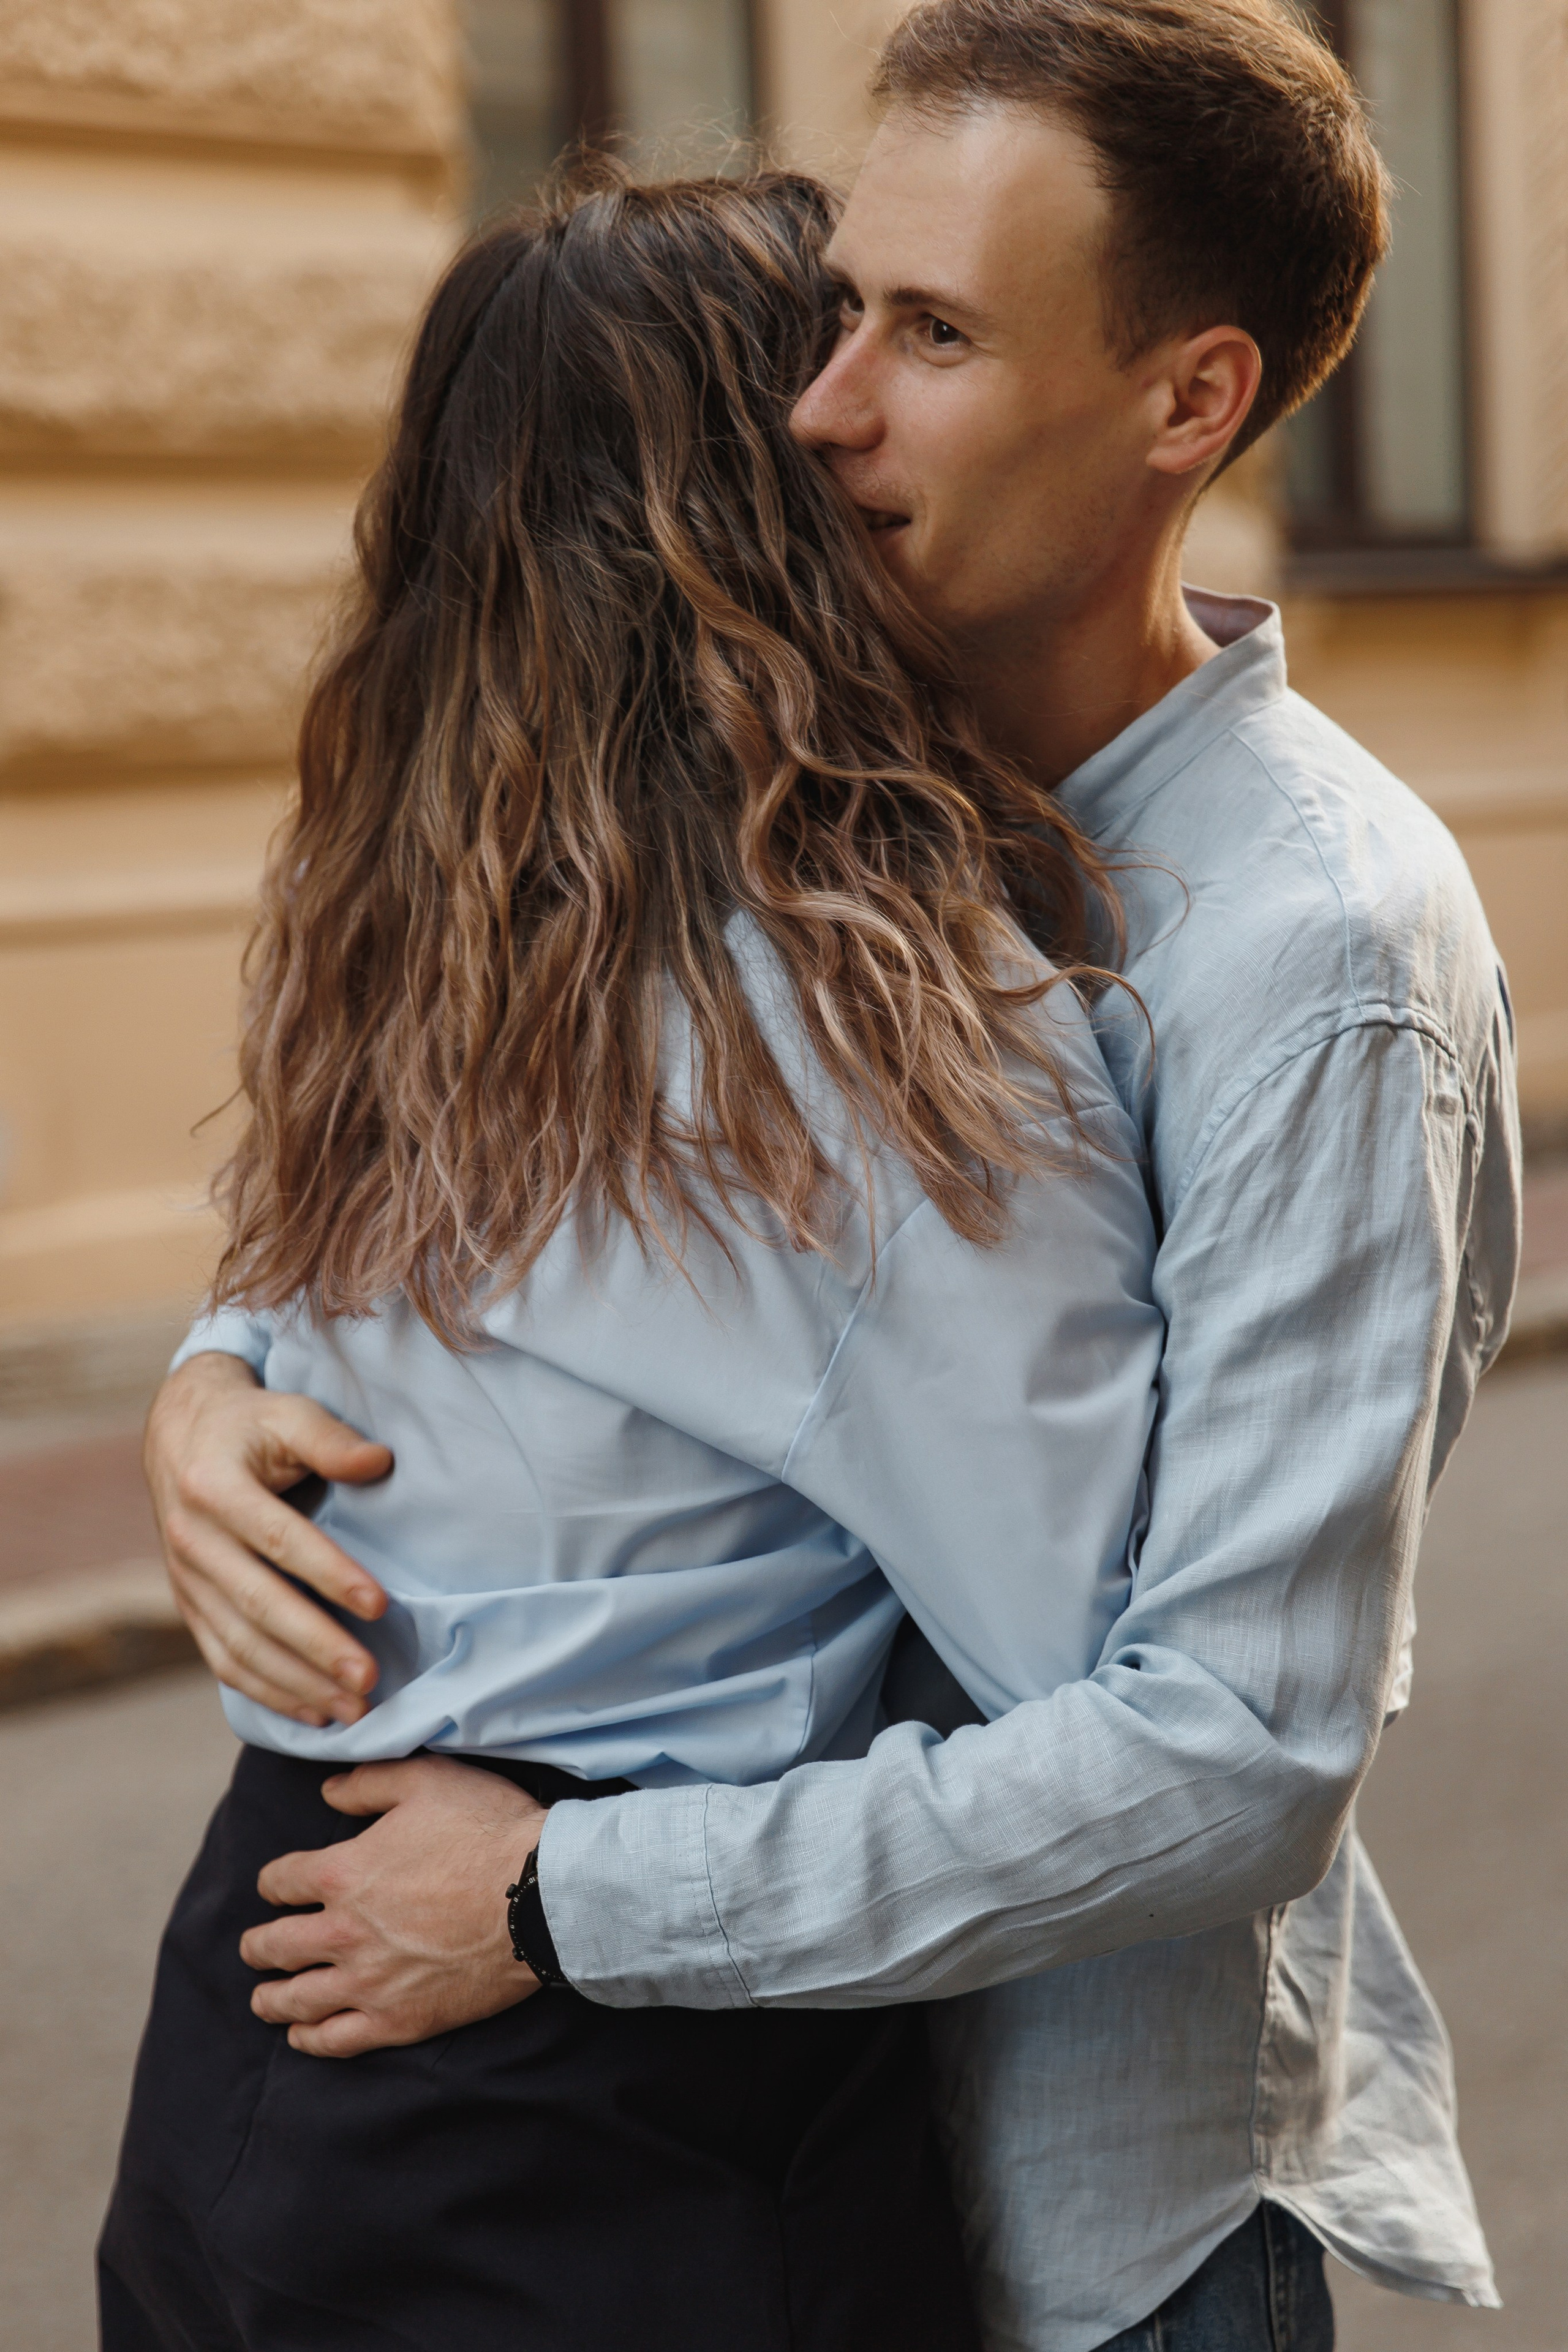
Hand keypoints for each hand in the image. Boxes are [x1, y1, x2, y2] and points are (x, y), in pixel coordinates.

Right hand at [146, 1351, 393, 1726]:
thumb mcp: (289, 1412)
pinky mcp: (190, 1607)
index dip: (328, 1573)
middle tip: (369, 1679)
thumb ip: (331, 1439)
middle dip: (315, 1647)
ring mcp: (186, 1580)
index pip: (277, 1538)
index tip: (379, 1605)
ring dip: (296, 1683)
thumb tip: (380, 1462)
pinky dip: (268, 1691)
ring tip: (353, 1710)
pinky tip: (313, 1712)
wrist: (180, 1437)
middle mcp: (192, 1539)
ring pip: (239, 1644)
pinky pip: (224, 1660)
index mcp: (214, 1486)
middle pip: (258, 1604)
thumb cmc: (251, 1425)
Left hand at [240, 1757, 548, 2055]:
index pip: (281, 1880)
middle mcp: (342, 1931)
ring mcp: (368, 1982)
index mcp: (342, 1872)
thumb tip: (327, 1792)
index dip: (273, 1881)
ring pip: (295, 1999)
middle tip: (254, 1947)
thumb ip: (368, 1783)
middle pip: (275, 1945)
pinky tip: (302, 2035)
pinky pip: (336, 2039)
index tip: (275, 1886)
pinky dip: (310, 2038)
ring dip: (270, 1998)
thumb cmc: (487, 1831)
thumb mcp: (426, 1781)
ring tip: (263, 1998)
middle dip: (258, 1945)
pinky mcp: (399, 2020)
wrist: (539, 1897)